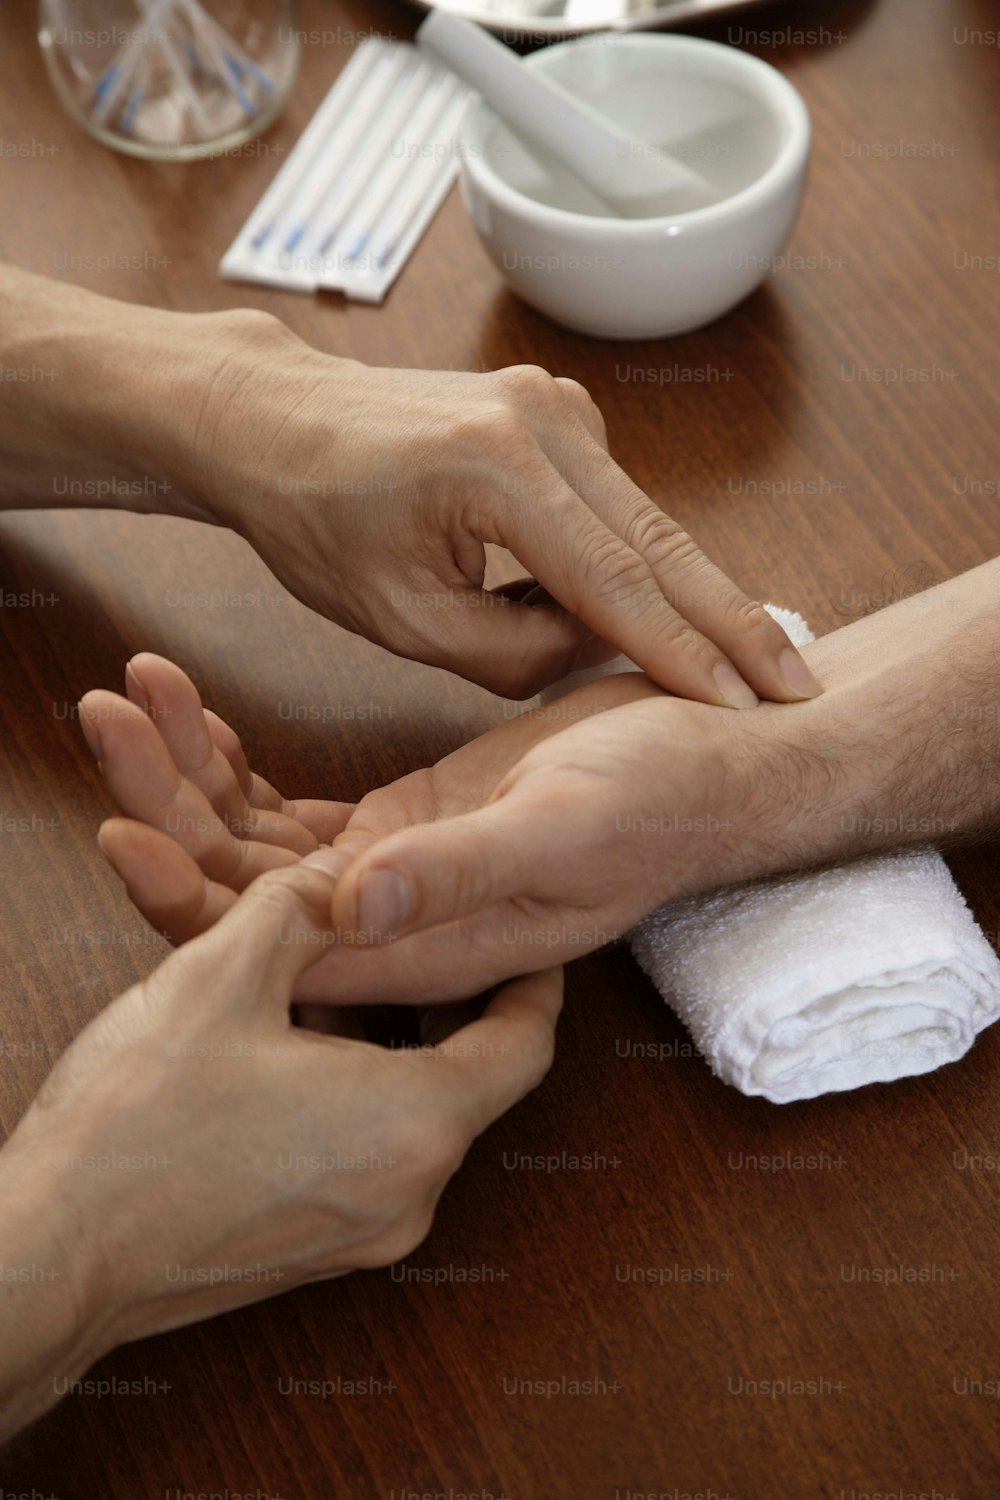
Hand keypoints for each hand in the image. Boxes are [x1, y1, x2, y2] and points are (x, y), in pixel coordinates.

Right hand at [0, 853, 559, 1438]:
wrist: (51, 1257)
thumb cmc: (135, 1125)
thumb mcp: (220, 974)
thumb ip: (297, 907)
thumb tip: (338, 876)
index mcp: (413, 1123)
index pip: (526, 1043)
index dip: (536, 980)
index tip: (531, 940)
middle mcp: (410, 1194)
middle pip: (471, 1082)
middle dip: (448, 1006)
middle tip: (423, 945)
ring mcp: (365, 1237)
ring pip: (414, 1121)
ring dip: (393, 1053)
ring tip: (340, 989)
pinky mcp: (318, 1256)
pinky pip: (370, 1161)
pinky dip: (357, 1103)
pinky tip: (292, 1057)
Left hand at [82, 652, 742, 1003]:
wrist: (713, 752)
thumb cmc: (658, 795)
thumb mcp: (563, 826)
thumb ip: (460, 872)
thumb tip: (345, 906)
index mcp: (428, 949)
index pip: (274, 954)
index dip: (188, 902)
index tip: (119, 827)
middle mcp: (397, 926)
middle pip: (241, 897)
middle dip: (165, 814)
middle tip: (106, 717)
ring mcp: (392, 875)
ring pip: (255, 850)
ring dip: (187, 779)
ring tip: (133, 693)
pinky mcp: (398, 825)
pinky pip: (290, 814)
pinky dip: (239, 768)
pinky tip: (203, 718)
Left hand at [185, 312, 817, 703]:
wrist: (278, 422)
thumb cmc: (316, 521)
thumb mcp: (401, 618)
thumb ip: (509, 653)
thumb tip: (595, 651)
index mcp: (497, 470)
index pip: (613, 583)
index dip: (680, 653)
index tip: (740, 705)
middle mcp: (544, 422)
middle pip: (660, 542)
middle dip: (731, 620)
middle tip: (800, 682)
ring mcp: (556, 407)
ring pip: (647, 522)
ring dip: (697, 592)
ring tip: (764, 660)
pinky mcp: (557, 414)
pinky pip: (618, 503)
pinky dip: (649, 558)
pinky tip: (688, 610)